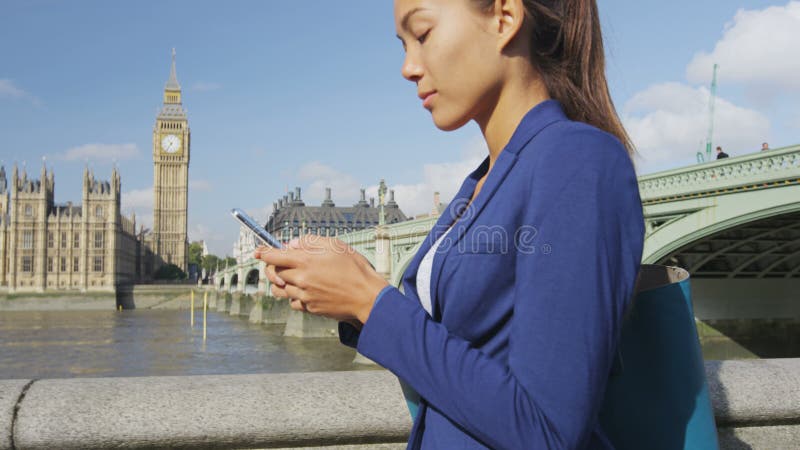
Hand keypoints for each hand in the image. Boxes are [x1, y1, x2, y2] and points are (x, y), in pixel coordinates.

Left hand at [254, 236, 388, 323]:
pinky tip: (305, 290)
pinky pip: (293, 302)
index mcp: (306, 261)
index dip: (263, 253)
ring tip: (290, 277)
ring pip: (280, 290)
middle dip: (272, 266)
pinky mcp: (310, 308)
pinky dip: (294, 296)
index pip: (274, 256)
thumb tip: (293, 244)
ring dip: (281, 282)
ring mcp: (305, 296)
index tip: (257, 252)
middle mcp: (301, 280)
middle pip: (274, 273)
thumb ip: (311, 242)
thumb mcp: (336, 246)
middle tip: (279, 262)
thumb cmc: (355, 268)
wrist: (367, 297)